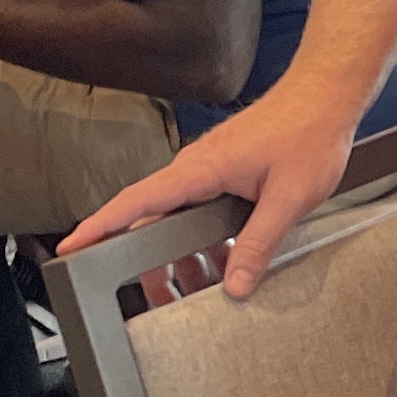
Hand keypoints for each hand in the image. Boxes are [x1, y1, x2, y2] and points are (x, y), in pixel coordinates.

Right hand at [56, 69, 360, 294]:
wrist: (326, 94)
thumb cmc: (307, 132)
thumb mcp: (287, 199)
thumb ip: (258, 245)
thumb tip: (235, 285)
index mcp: (198, 171)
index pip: (134, 203)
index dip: (99, 227)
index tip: (70, 248)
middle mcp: (195, 170)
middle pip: (153, 223)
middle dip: (149, 264)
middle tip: (154, 302)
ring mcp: (209, 171)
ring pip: (180, 222)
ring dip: (185, 256)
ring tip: (197, 293)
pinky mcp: (225, 173)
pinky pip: (202, 213)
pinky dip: (207, 241)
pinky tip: (228, 265)